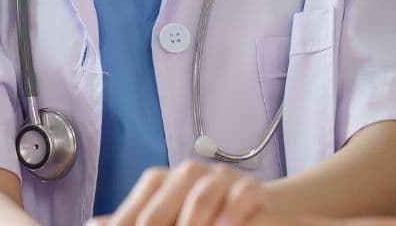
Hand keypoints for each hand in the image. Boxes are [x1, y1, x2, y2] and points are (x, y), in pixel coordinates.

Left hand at [89, 161, 270, 225]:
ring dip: (191, 225)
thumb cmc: (206, 216)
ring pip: (200, 198)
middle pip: (162, 205)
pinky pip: (240, 196)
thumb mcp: (168, 218)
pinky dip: (230, 215)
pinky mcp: (251, 188)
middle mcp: (188, 175)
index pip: (136, 210)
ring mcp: (220, 179)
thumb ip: (134, 221)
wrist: (261, 206)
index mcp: (161, 182)